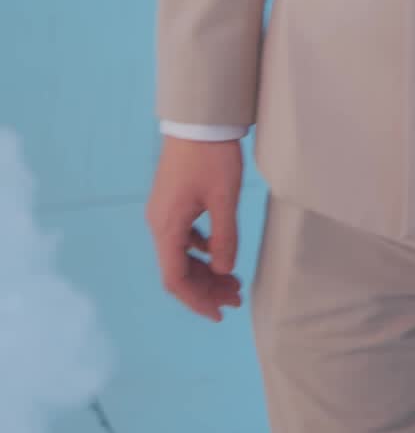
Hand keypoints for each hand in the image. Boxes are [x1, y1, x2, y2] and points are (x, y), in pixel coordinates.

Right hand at [145, 136, 245, 322]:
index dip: (197, 300)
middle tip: (237, 297)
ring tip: (233, 280)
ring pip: (181, 254)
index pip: (176, 279)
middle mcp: (159, 224)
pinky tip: (220, 252)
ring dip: (205, 270)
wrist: (198, 119)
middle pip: (178, 270)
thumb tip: (224, 270)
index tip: (220, 313)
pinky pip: (183, 238)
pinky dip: (201, 251)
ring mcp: (164, 212)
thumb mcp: (224, 198)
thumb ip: (224, 238)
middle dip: (206, 288)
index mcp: (167, 227)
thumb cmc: (211, 156)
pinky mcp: (172, 202)